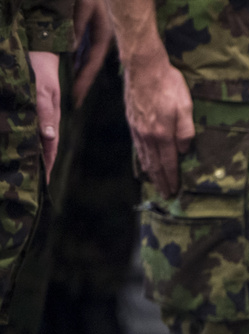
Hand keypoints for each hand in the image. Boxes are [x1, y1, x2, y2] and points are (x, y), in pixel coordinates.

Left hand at [29, 52, 59, 180]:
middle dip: (36, 165)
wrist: (36, 49)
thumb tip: (50, 137)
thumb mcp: (43, 90)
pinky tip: (11, 144)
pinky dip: (18, 138)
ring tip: (18, 168)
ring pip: (30, 139)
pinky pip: (22, 128)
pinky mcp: (26, 109)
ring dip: (25, 153)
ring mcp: (35, 115)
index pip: (50, 149)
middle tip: (29, 182)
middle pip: (40, 148)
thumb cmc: (40, 70)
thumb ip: (44, 112)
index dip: (47, 167)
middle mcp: (44, 121)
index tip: (43, 184)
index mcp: (51, 120)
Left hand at [72, 0, 113, 108]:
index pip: (92, 65)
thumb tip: (72, 48)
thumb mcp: (85, 6)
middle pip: (92, 66)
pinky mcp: (95, 29)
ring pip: (89, 59)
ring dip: (81, 73)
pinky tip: (73, 67)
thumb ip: (78, 25)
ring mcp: (100, 34)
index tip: (76, 98)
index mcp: (103, 37)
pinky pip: (86, 49)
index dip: (84, 82)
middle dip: (84, 84)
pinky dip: (79, 60)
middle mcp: (103, 39)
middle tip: (75, 103)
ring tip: (73, 90)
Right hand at [121, 53, 193, 197]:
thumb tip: (184, 151)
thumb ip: (186, 131)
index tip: (174, 191)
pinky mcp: (132, 121)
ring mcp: (137, 129)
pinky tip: (144, 162)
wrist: (144, 67)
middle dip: (160, 181)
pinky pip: (137, 146)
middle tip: (165, 195)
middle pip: (154, 164)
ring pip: (144, 157)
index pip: (168, 163)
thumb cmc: (168, 85)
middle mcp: (147, 135)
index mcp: (162, 134)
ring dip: (150, 172)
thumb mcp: (186, 107)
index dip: (172, 178)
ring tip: (155, 183)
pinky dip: (141, 158)